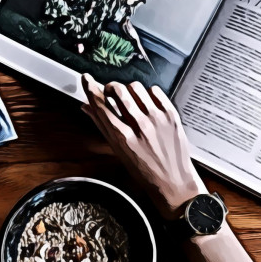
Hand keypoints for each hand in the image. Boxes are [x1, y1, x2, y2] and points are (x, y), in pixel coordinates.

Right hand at [81, 74, 203, 219]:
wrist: (173, 181)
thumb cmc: (144, 171)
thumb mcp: (118, 151)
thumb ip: (102, 126)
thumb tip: (87, 108)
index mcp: (124, 138)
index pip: (102, 106)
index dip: (90, 89)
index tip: (87, 80)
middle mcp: (141, 127)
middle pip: (118, 91)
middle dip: (110, 87)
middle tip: (110, 92)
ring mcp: (158, 119)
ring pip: (136, 87)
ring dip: (128, 89)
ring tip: (130, 99)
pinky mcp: (171, 115)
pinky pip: (155, 90)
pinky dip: (147, 93)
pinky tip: (146, 103)